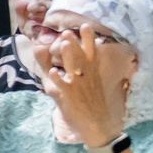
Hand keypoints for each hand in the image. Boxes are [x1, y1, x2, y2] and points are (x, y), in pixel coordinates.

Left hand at [39, 23, 124, 145]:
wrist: (99, 126)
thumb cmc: (92, 102)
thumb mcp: (90, 83)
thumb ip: (85, 64)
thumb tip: (82, 46)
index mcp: (93, 73)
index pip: (92, 53)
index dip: (88, 40)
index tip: (86, 26)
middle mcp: (86, 77)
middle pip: (80, 58)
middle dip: (74, 45)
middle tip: (68, 31)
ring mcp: (78, 87)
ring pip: (72, 69)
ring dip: (67, 56)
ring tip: (61, 43)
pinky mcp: (70, 98)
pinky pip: (64, 87)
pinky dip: (59, 79)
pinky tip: (53, 71)